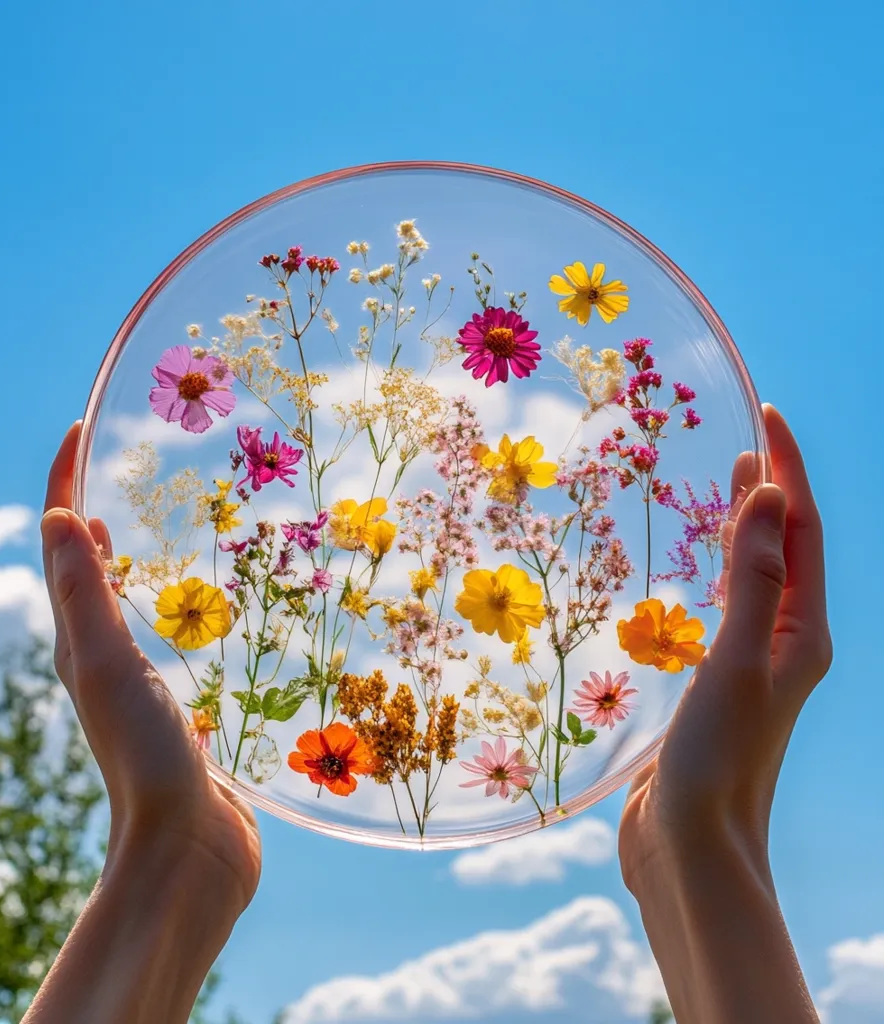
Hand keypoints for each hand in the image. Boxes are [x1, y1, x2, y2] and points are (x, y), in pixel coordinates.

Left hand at [41, 422, 260, 914]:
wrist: (187, 850)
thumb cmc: (145, 758)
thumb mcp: (108, 666)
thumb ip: (87, 597)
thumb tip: (56, 518)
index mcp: (81, 642)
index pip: (65, 545)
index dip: (67, 482)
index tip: (82, 425)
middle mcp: (103, 658)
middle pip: (84, 571)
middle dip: (88, 515)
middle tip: (112, 465)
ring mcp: (142, 686)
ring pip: (124, 606)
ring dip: (125, 564)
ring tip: (141, 528)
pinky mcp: (178, 710)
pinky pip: (164, 644)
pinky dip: (168, 613)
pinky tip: (192, 614)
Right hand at [618, 405, 830, 1022]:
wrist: (693, 846)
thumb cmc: (717, 760)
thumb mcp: (738, 664)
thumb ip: (756, 581)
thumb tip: (773, 496)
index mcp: (803, 633)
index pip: (803, 531)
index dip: (787, 470)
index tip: (766, 415)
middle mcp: (787, 642)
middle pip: (787, 547)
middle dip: (773, 489)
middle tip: (749, 438)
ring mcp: (753, 663)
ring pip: (758, 576)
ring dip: (748, 527)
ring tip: (733, 484)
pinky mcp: (718, 681)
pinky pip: (728, 606)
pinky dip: (719, 570)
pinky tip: (702, 566)